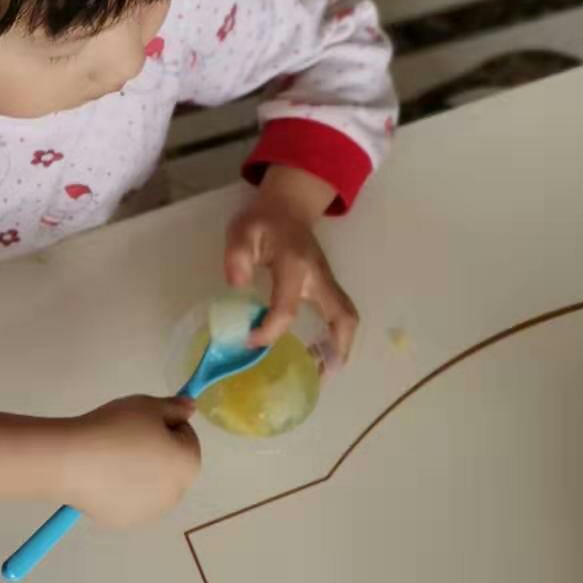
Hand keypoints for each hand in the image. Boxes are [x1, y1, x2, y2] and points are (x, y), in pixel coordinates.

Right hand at [67, 396, 200, 528]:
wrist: (73, 460)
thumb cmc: (116, 427)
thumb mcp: (147, 405)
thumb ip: (175, 407)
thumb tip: (190, 408)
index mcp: (189, 464)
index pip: (187, 437)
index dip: (166, 424)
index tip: (142, 420)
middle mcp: (177, 494)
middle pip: (171, 465)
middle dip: (157, 452)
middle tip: (126, 437)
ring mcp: (150, 512)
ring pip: (151, 486)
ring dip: (141, 473)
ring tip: (111, 457)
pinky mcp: (125, 522)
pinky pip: (129, 500)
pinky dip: (121, 490)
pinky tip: (102, 477)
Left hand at [224, 166, 358, 360]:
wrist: (288, 207)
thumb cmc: (263, 221)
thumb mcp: (241, 230)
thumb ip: (237, 255)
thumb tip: (237, 286)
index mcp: (295, 265)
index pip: (287, 307)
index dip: (270, 330)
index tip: (250, 342)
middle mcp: (319, 277)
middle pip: (342, 315)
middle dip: (336, 348)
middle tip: (321, 376)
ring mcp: (327, 282)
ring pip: (346, 317)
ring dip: (339, 347)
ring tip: (322, 373)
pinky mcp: (327, 287)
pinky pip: (338, 316)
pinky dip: (335, 339)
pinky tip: (318, 356)